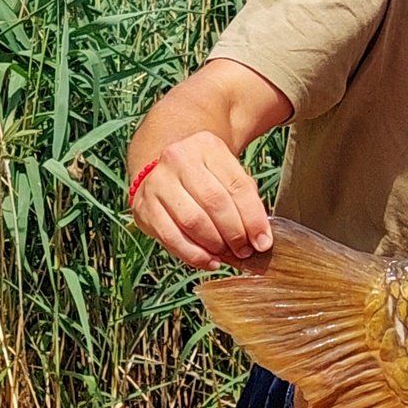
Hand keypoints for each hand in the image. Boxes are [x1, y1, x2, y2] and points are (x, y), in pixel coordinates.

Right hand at [130, 131, 272, 269]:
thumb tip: (260, 238)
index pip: (237, 185)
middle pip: (214, 202)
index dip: (253, 218)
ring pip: (192, 221)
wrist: (166, 171)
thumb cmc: (206, 177)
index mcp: (208, 147)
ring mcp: (158, 182)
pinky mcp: (144, 207)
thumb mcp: (228, 175)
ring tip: (228, 255)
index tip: (263, 242)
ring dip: (215, 245)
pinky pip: (171, 237)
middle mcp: (178, 159)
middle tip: (245, 251)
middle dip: (234, 233)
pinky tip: (209, 261)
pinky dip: (193, 254)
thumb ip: (245, 200)